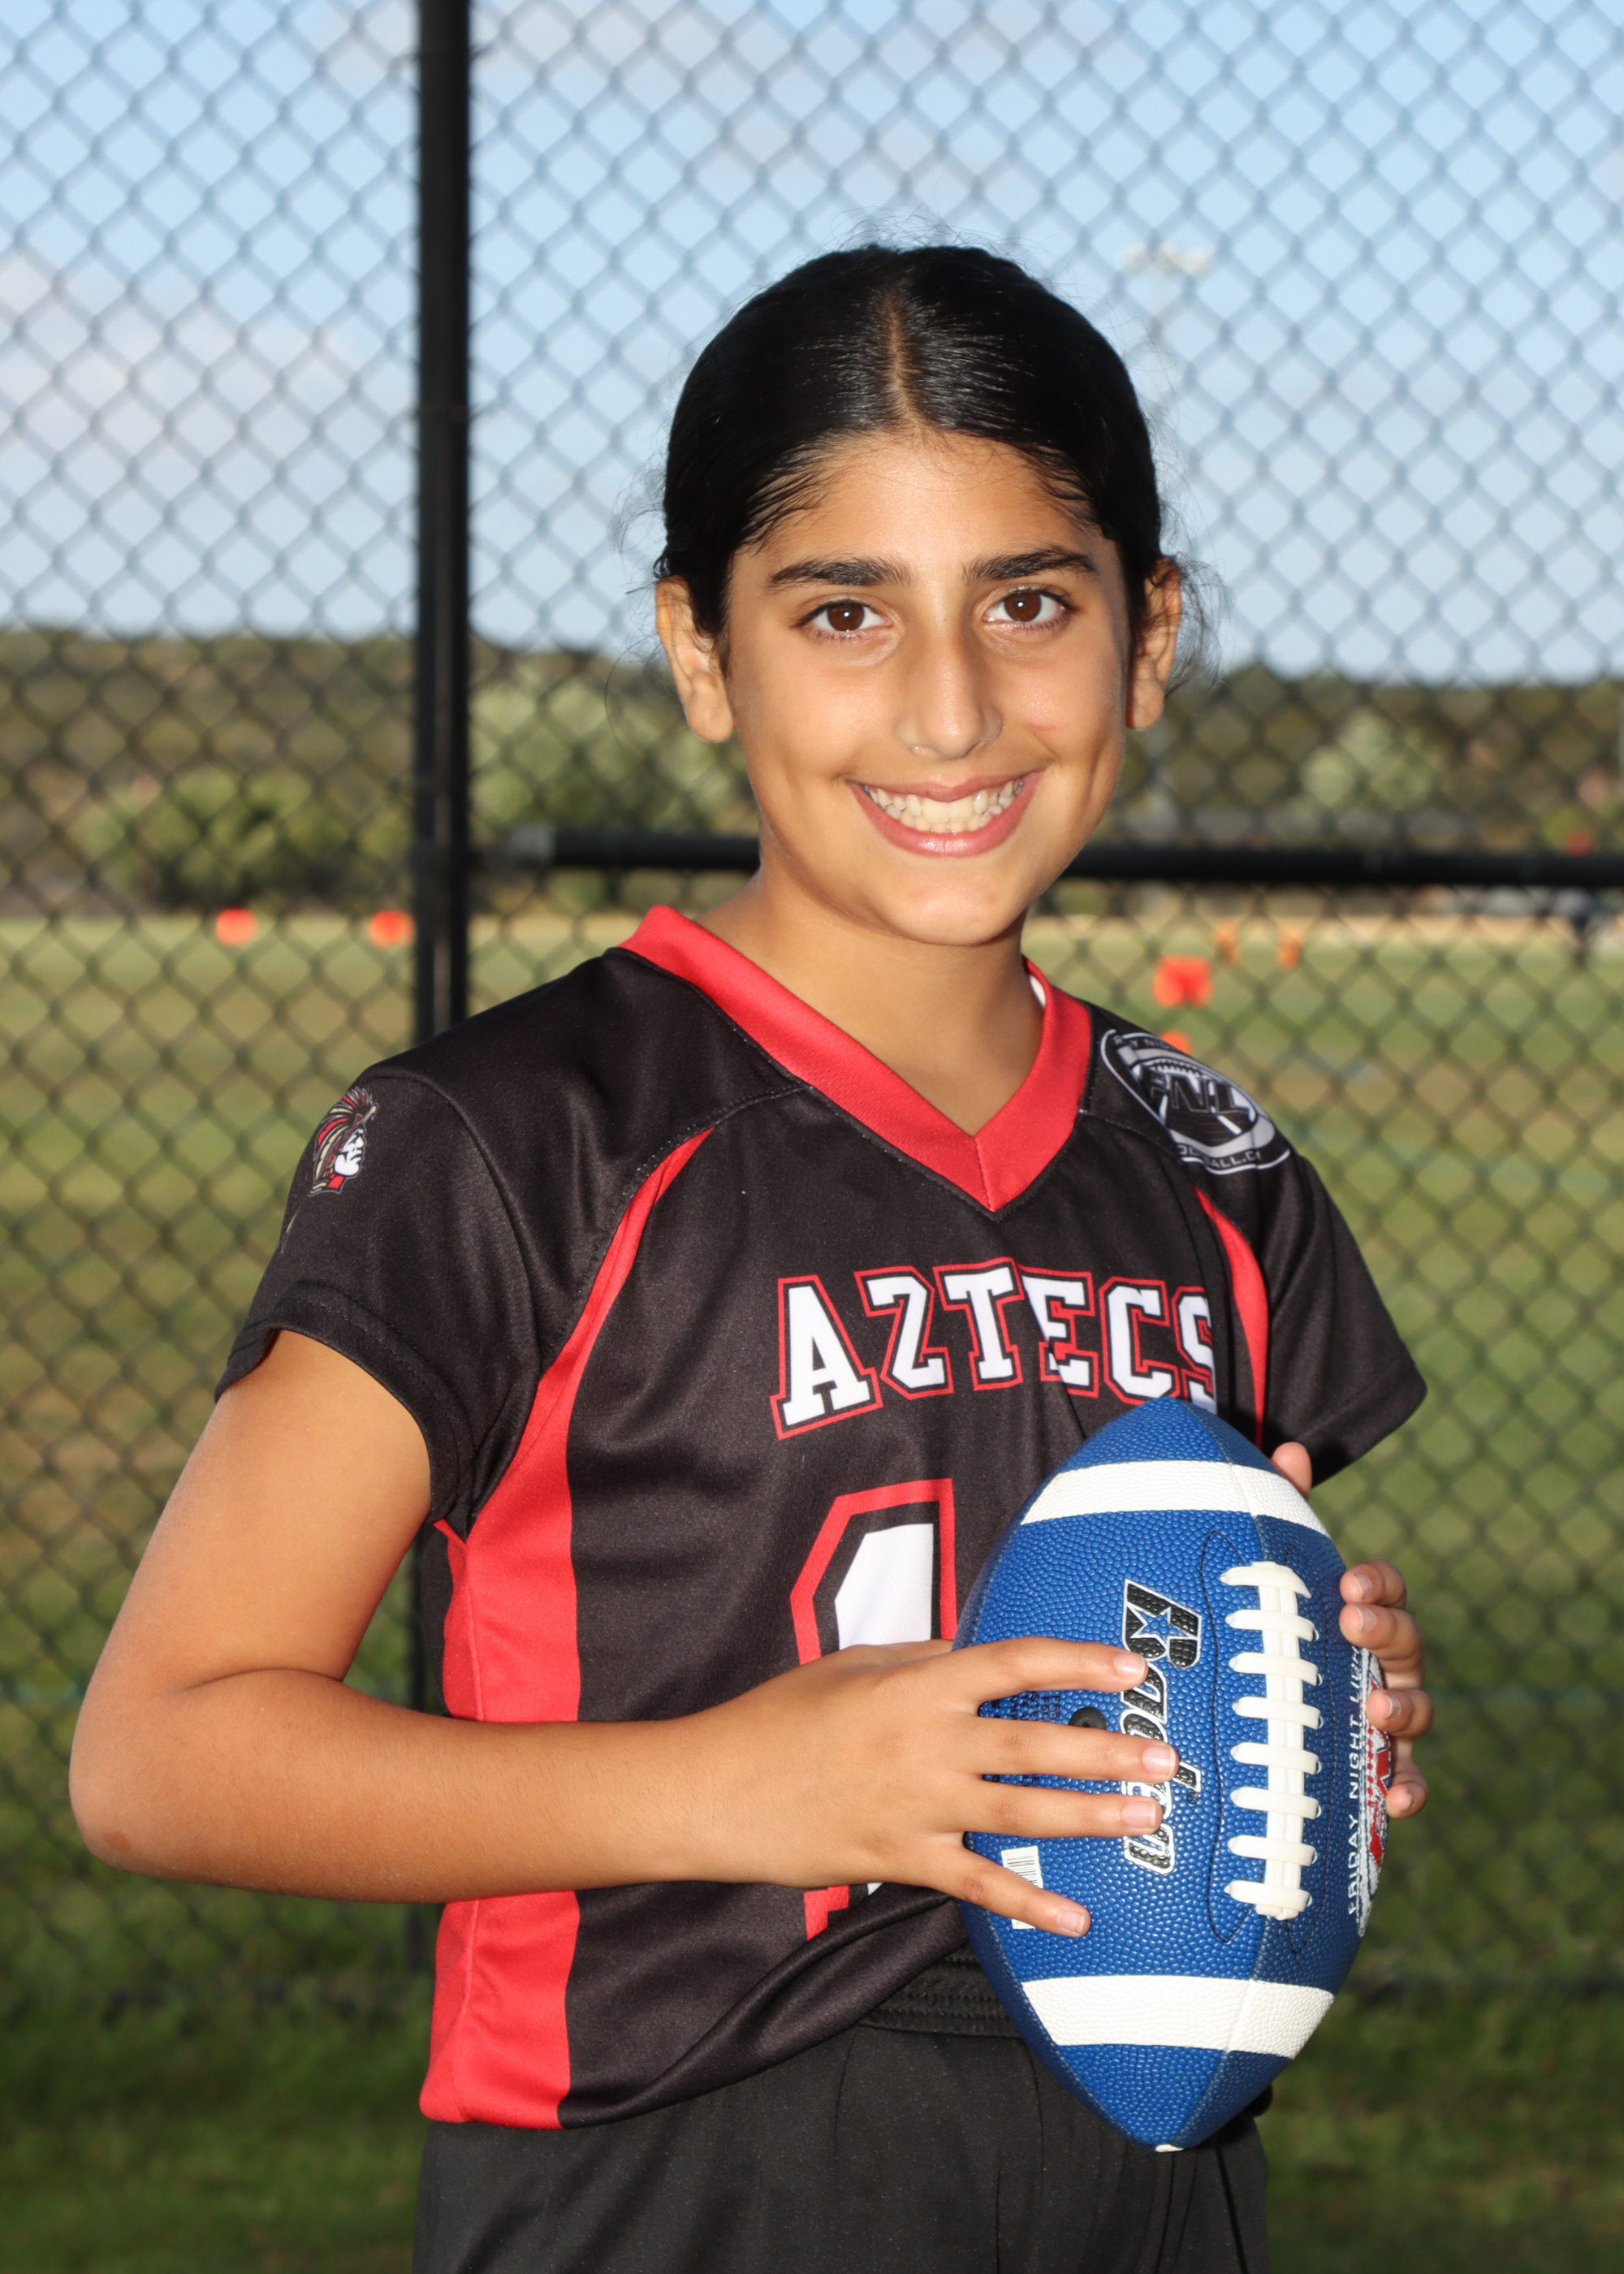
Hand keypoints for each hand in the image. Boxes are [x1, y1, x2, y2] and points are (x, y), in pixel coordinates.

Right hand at [679, 1636, 1175, 1936]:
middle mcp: (926, 1743)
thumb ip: (917, 1659)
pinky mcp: (902, 1857)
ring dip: (1089, 1816)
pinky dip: (1028, 1903)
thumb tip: (969, 1652)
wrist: (717, 1790)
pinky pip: (977, 1884)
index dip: (1076, 1662)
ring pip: (1020, 1811)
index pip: (1013, 1664)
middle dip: (1106, 1749)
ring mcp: (917, 1806)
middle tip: (1165, 1757)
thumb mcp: (848, 1666)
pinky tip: (1074, 1917)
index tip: (1129, 1668)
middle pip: (1034, 1743)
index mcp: (916, 1686)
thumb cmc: (778, 1719)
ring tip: (1144, 1817)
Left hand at [1272, 1441, 1432, 1820]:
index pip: (1385, 1588)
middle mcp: (1384, 1663)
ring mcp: (1386, 1716)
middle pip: (1405, 1644)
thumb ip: (1281, 1513)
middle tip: (1351, 1624)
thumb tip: (1290, 1450)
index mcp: (1362, 1612)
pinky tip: (1397, 1802)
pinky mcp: (1376, 1771)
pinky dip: (1409, 1791)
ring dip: (1403, 1708)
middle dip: (1385, 1631)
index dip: (1376, 1583)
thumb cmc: (1272, 1627)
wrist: (1256, 1705)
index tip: (1348, 1582)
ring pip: (1415, 1711)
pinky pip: (1404, 1781)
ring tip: (1376, 1707)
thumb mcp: (1270, 1575)